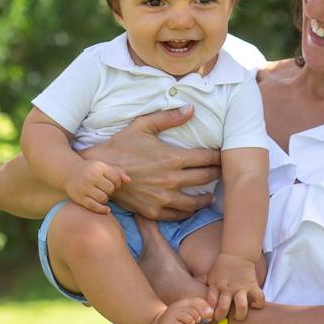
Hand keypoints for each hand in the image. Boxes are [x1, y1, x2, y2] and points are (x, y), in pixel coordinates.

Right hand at [65, 160, 129, 213]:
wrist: (69, 173)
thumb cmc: (91, 170)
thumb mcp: (103, 167)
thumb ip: (117, 172)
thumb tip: (129, 180)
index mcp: (98, 167)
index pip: (116, 178)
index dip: (117, 183)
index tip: (114, 184)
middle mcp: (91, 176)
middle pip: (110, 189)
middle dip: (111, 191)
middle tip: (106, 190)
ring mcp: (84, 187)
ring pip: (103, 198)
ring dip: (106, 199)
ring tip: (102, 196)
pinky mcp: (79, 197)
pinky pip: (94, 206)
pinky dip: (102, 210)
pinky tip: (106, 210)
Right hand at [80, 106, 221, 219]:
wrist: (100, 170)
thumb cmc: (121, 145)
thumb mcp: (143, 125)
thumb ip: (169, 117)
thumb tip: (191, 108)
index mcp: (173, 158)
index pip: (206, 158)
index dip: (218, 157)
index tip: (223, 156)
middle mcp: (172, 180)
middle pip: (205, 178)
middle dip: (217, 174)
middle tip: (222, 173)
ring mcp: (163, 198)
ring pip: (195, 202)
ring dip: (206, 198)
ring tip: (210, 196)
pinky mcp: (153, 211)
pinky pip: (178, 215)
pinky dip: (187, 212)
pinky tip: (191, 208)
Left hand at [206, 253, 264, 321]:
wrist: (237, 253)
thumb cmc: (222, 266)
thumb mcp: (210, 274)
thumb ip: (203, 283)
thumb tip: (193, 290)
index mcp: (215, 285)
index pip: (210, 302)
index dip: (209, 311)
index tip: (210, 314)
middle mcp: (228, 287)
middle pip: (223, 308)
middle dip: (222, 317)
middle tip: (222, 317)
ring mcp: (241, 287)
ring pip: (241, 306)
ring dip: (240, 315)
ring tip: (238, 315)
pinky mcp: (253, 286)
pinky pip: (259, 299)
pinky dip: (257, 305)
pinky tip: (253, 304)